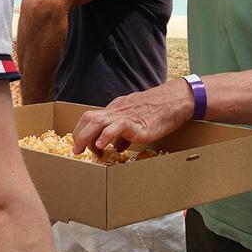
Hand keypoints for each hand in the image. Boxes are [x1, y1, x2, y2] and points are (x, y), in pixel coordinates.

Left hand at [71, 79, 194, 154]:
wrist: (175, 100)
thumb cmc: (159, 111)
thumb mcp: (137, 120)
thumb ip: (123, 133)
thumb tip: (116, 147)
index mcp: (116, 109)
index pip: (92, 117)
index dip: (82, 131)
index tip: (82, 145)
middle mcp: (117, 111)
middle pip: (89, 118)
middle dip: (78, 135)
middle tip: (76, 151)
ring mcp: (126, 116)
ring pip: (98, 121)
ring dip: (86, 136)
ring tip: (82, 150)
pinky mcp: (138, 124)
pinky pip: (118, 127)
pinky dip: (107, 136)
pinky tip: (103, 145)